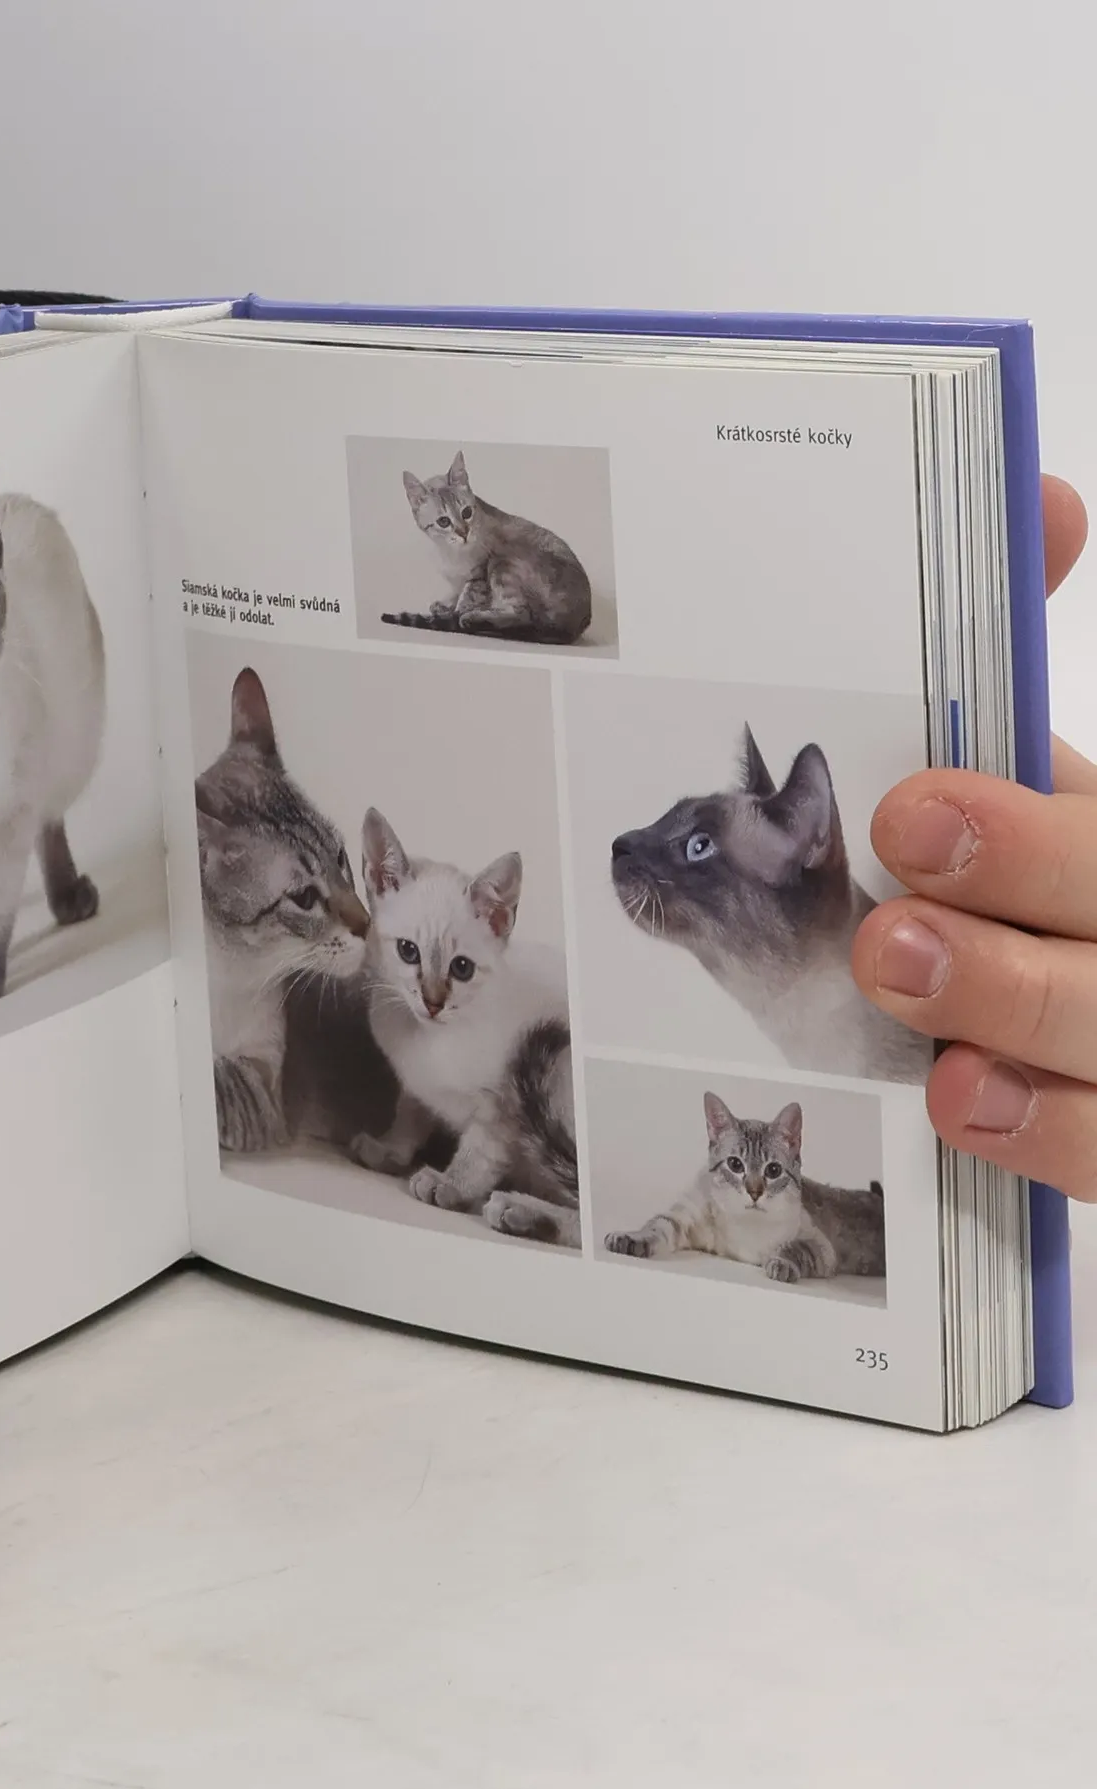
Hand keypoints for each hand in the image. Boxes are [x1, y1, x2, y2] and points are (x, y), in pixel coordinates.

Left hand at [857, 476, 1096, 1194]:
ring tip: (900, 977)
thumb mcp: (1033, 768)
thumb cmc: (1045, 873)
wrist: (1067, 995)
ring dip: (1014, 1007)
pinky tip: (958, 1100)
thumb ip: (1009, 641)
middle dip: (1019, 898)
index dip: (1033, 827)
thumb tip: (1038, 493)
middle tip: (888, 905)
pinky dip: (1040, 1130)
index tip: (913, 809)